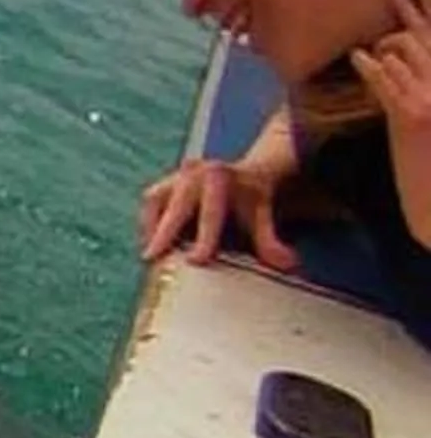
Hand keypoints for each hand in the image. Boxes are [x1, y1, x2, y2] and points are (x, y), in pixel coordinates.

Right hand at [138, 155, 296, 268]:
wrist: (242, 174)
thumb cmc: (250, 199)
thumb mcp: (262, 216)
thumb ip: (270, 241)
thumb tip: (289, 264)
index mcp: (221, 178)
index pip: (211, 213)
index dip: (204, 238)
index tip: (196, 261)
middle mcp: (194, 172)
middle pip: (176, 207)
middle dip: (164, 233)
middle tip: (152, 257)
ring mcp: (175, 176)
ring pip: (156, 201)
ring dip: (152, 228)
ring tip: (153, 253)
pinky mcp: (162, 183)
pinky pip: (151, 204)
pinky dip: (149, 224)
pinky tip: (154, 242)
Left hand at [348, 0, 430, 137]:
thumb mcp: (430, 113)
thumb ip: (421, 79)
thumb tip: (388, 55)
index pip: (430, 33)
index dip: (408, 6)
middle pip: (414, 35)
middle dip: (390, 27)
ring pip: (398, 50)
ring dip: (379, 52)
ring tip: (370, 61)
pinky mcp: (411, 115)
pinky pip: (385, 77)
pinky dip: (369, 64)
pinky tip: (358, 57)